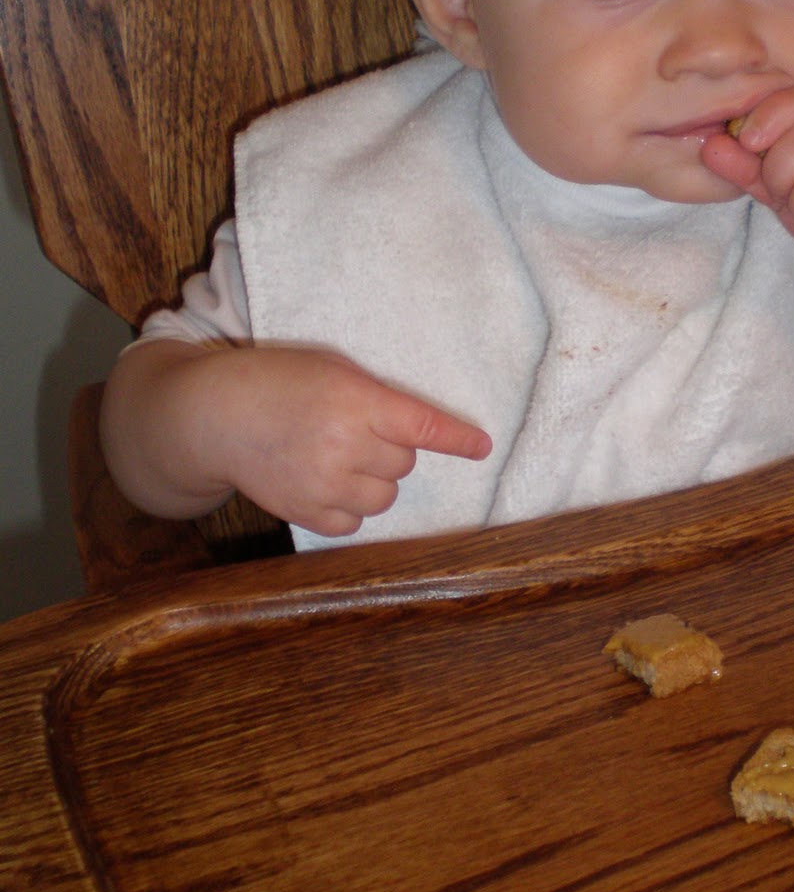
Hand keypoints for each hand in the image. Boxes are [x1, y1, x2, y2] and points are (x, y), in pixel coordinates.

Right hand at [205, 346, 492, 536]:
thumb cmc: (277, 382)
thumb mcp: (332, 370)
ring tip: (338, 457)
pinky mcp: (307, 513)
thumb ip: (375, 397)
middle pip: (404, 464)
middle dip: (390, 449)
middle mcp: (345, 445)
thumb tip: (417, 430)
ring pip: (386, 496)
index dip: (456, 439)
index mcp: (356, 401)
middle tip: (355, 432)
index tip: (481, 447)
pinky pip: (356, 521)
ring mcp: (325, 484)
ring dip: (374, 480)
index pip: (422, 426)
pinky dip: (351, 506)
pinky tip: (326, 482)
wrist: (215, 416)